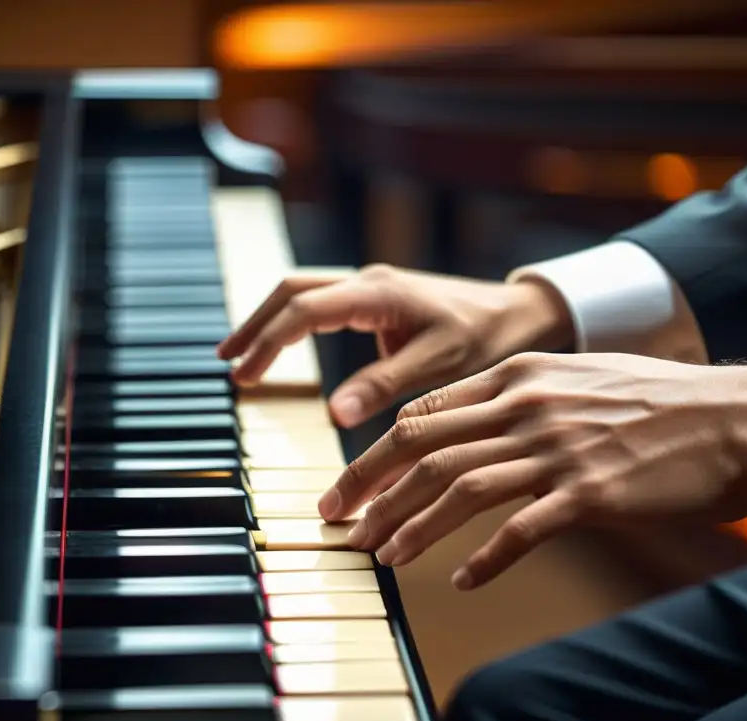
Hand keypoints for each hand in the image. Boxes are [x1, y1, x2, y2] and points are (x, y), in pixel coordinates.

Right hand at [217, 265, 571, 426]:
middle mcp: (368, 280)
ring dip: (269, 319)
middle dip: (255, 325)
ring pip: (302, 290)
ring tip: (240, 355)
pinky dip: (292, 321)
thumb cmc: (486, 338)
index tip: (243, 378)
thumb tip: (334, 414)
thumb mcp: (438, 365)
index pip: (303, 310)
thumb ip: (385, 385)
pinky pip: (321, 301)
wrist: (518, 314)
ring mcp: (371, 286)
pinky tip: (283, 345)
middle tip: (228, 364)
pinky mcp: (377, 298)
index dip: (268, 343)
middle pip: (292, 290)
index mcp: (378, 293)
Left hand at [318, 352, 746, 589]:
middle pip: (424, 449)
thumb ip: (516, 396)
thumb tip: (460, 427)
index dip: (376, 454)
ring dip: (411, 527)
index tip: (347, 487)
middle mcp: (528, 406)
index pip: (424, 414)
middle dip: (369, 488)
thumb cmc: (656, 401)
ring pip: (458, 488)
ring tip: (381, 556)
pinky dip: (484, 558)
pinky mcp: (591, 492)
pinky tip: (462, 581)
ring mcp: (558, 448)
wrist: (736, 418)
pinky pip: (519, 530)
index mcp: (518, 375)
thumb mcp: (574, 377)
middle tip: (335, 522)